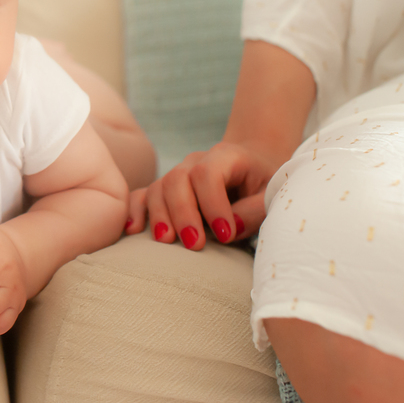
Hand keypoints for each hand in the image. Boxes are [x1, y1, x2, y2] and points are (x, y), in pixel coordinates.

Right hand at [124, 141, 274, 249]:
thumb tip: (230, 229)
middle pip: (176, 180)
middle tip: (195, 245)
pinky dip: (134, 211)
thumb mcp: (272, 194)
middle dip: (183, 214)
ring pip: (157, 188)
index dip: (213, 204)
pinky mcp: (165, 189)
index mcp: (226, 156)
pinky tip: (131, 230)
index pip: (208, 174)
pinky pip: (142, 195)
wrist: (252, 165)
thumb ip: (255, 211)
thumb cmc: (263, 184)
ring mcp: (177, 173)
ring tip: (166, 242)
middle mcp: (195, 161)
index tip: (226, 235)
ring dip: (159, 216)